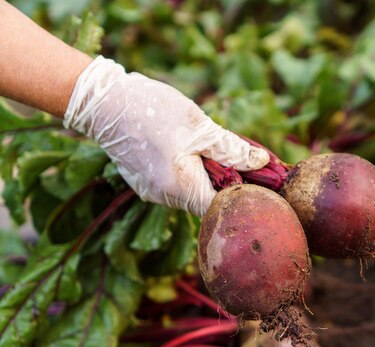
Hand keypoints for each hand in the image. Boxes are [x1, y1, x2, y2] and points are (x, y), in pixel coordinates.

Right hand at [63, 56, 268, 216]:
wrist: (102, 102)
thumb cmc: (153, 112)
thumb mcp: (200, 127)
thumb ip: (232, 149)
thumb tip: (263, 163)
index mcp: (182, 188)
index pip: (224, 207)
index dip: (244, 195)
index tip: (261, 181)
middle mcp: (165, 198)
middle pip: (208, 202)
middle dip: (227, 184)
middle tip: (244, 162)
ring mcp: (151, 192)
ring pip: (192, 193)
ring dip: (207, 177)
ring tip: (214, 151)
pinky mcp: (144, 183)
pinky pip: (175, 185)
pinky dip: (189, 172)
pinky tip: (189, 151)